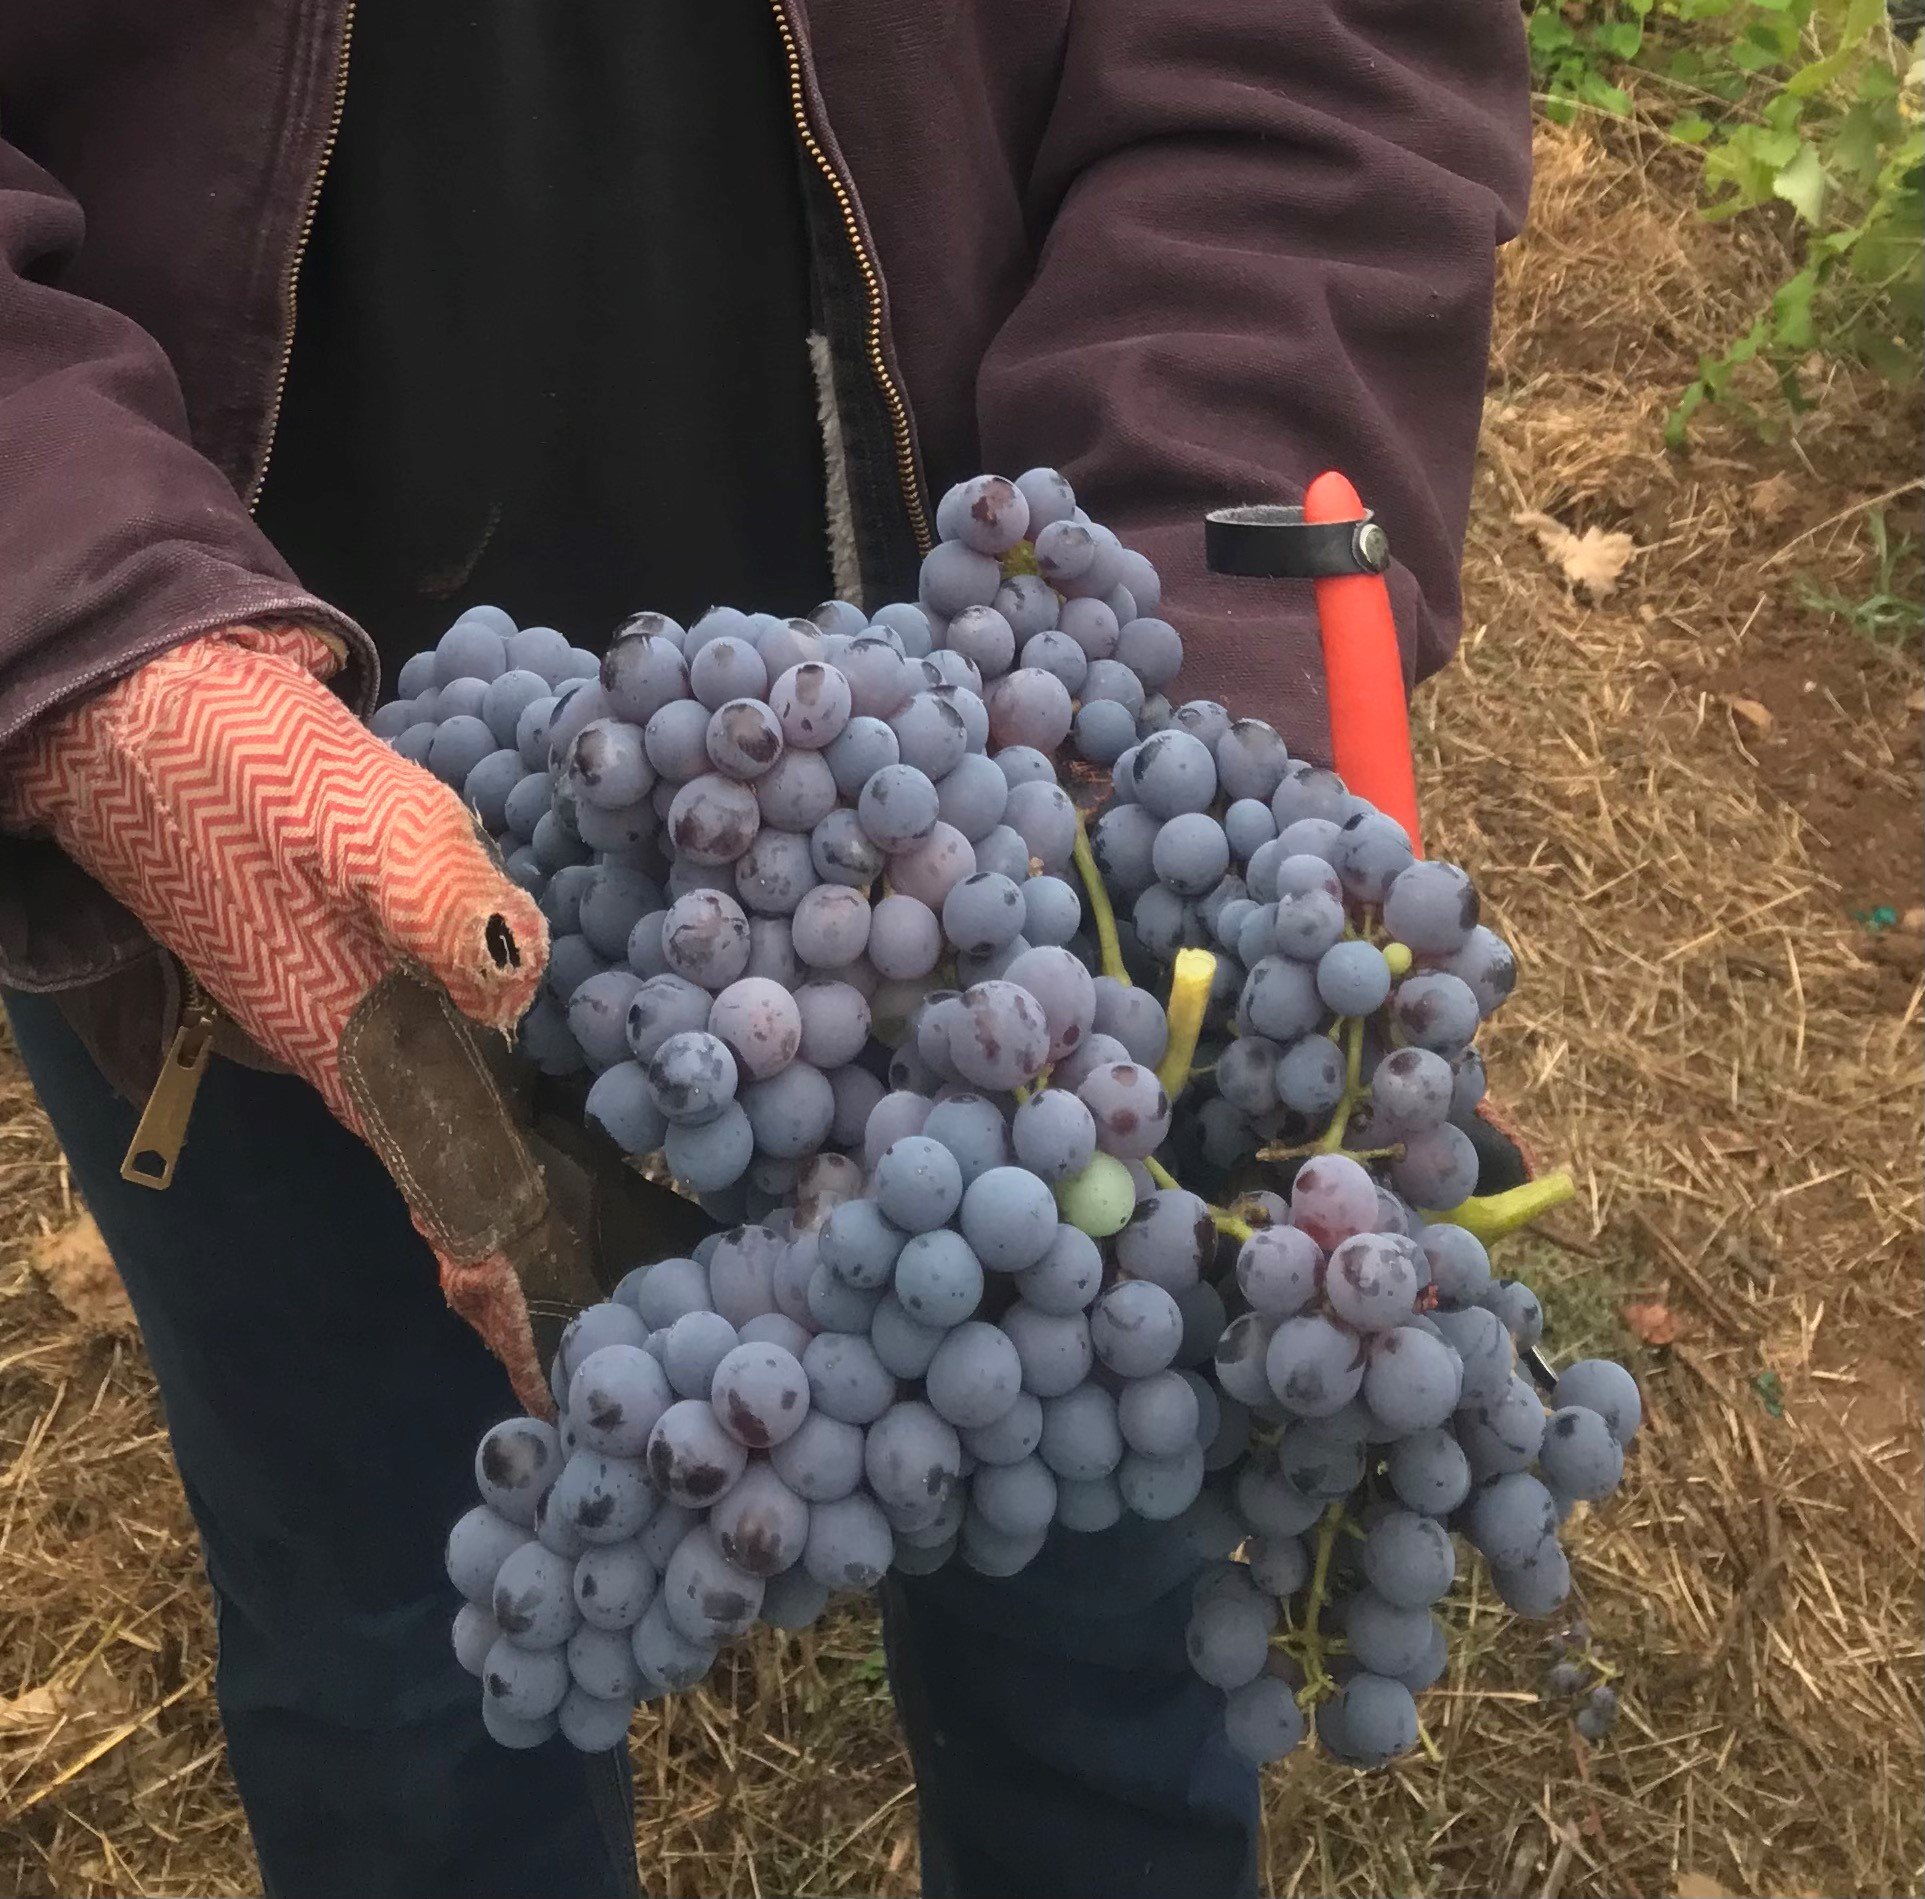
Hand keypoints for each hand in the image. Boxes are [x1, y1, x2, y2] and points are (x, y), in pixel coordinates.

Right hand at [2, 626, 571, 1409]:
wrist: (155, 722)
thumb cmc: (259, 777)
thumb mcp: (367, 827)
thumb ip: (440, 908)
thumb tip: (516, 987)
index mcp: (374, 1057)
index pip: (455, 1205)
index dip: (507, 1293)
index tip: (559, 1375)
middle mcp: (372, 1062)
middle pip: (468, 1188)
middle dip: (540, 1262)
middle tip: (630, 1313)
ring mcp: (363, 1022)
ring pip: (460, 1133)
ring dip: (525, 1189)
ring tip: (612, 1238)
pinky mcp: (360, 974)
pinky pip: (448, 1064)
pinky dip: (501, 1103)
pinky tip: (555, 1100)